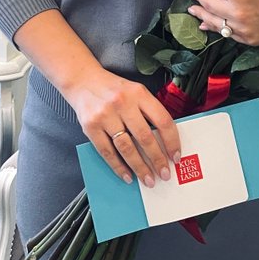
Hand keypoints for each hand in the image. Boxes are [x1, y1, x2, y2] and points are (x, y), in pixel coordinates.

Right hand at [65, 69, 180, 188]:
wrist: (83, 80)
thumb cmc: (113, 89)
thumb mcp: (135, 91)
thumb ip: (148, 111)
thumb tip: (164, 141)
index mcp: (139, 93)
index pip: (162, 120)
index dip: (172, 141)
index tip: (176, 156)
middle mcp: (123, 103)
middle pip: (145, 137)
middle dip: (157, 159)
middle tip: (164, 173)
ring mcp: (105, 115)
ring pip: (127, 148)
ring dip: (140, 167)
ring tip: (148, 179)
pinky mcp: (91, 127)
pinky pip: (107, 152)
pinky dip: (119, 167)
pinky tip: (127, 175)